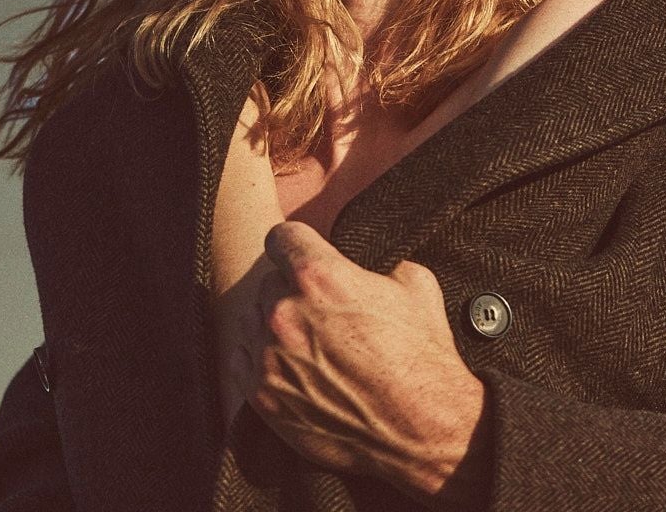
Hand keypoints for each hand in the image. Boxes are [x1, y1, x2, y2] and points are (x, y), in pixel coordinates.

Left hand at [248, 221, 491, 506]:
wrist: (422, 429)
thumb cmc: (422, 359)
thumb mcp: (416, 286)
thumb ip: (378, 266)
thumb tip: (367, 270)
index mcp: (320, 277)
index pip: (281, 237)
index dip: (297, 245)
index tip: (301, 255)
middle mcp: (285, 313)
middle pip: (268, 282)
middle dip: (292, 291)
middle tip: (322, 312)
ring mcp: (268, 357)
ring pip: (252, 320)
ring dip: (274, 326)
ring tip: (311, 345)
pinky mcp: (261, 396)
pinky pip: (242, 360)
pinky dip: (262, 359)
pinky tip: (295, 368)